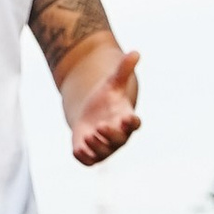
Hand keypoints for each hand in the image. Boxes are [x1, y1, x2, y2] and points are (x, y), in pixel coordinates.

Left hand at [66, 48, 141, 166]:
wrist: (91, 114)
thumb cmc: (106, 99)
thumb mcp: (113, 82)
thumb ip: (124, 69)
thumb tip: (135, 52)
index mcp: (126, 119)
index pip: (135, 124)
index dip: (133, 123)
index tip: (128, 118)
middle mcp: (118, 136)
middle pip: (119, 140)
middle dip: (110, 135)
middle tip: (99, 126)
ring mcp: (105, 147)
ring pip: (103, 152)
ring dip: (96, 146)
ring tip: (88, 135)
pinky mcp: (90, 154)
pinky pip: (89, 161)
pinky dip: (84, 157)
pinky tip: (78, 148)